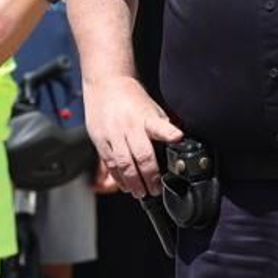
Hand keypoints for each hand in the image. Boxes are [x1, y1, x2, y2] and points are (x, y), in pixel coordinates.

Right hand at [85, 75, 182, 197]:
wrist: (105, 84)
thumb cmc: (131, 98)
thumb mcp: (152, 109)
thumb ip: (161, 129)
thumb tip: (176, 146)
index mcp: (145, 117)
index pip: (159, 126)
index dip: (168, 133)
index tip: (177, 137)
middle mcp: (129, 126)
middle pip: (141, 155)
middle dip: (149, 177)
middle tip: (155, 190)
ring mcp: (112, 134)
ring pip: (123, 164)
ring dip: (132, 182)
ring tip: (140, 193)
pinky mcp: (99, 139)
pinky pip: (109, 163)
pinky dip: (118, 177)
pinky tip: (125, 185)